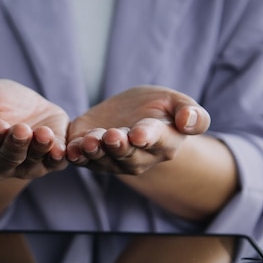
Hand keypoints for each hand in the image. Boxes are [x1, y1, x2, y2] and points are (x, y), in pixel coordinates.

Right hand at [0, 79, 68, 179]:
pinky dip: (57, 157)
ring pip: (31, 163)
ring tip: (43, 133)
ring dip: (38, 149)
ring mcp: (25, 167)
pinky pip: (54, 164)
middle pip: (6, 159)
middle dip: (14, 145)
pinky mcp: (50, 162)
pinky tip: (60, 149)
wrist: (25, 106)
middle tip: (21, 129)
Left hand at [66, 85, 210, 174]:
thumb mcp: (178, 102)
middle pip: (127, 154)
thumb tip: (189, 121)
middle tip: (112, 136)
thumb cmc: (160, 108)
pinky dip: (76, 155)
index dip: (148, 137)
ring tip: (90, 141)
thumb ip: (192, 113)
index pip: (157, 141)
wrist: (131, 113)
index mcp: (163, 143)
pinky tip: (70, 148)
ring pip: (103, 159)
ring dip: (95, 151)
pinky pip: (82, 158)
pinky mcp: (89, 155)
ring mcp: (112, 160)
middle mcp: (138, 157)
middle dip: (118, 146)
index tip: (139, 134)